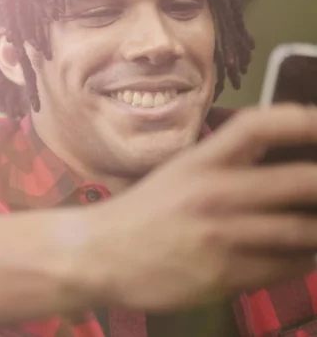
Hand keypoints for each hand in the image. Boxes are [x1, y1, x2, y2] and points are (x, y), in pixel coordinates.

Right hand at [85, 104, 316, 311]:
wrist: (100, 254)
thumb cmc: (142, 213)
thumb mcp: (177, 174)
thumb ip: (223, 164)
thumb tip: (276, 156)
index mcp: (200, 162)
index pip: (257, 127)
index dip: (302, 120)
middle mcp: (215, 193)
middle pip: (302, 180)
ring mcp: (223, 235)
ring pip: (303, 231)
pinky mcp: (226, 274)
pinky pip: (286, 266)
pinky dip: (305, 259)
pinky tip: (303, 254)